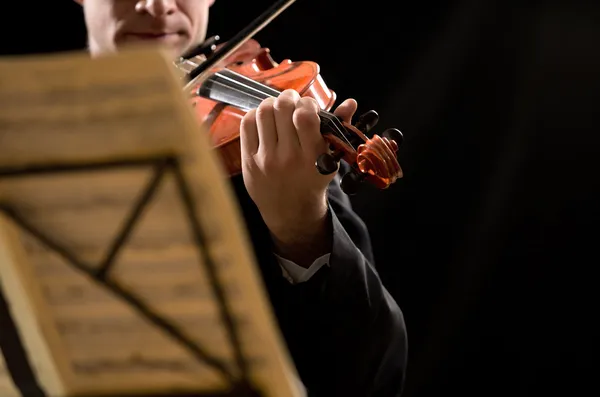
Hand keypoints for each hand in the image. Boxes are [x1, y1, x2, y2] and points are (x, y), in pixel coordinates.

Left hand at [240, 89, 356, 264]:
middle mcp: (289, 158)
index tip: (309, 108)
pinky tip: (264, 120)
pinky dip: (255, 115)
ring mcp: (266, 159)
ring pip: (263, 112)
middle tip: (292, 102)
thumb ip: (339, 128)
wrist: (290, 211)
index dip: (307, 103)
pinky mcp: (249, 161)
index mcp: (313, 157)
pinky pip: (247, 124)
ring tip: (278, 109)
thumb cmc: (312, 180)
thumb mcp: (330, 159)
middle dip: (289, 98)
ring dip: (272, 103)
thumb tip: (350, 102)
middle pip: (282, 108)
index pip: (305, 116)